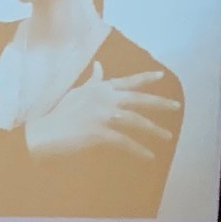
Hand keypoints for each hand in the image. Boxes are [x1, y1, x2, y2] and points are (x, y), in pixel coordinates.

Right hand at [24, 64, 179, 161]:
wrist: (44, 132)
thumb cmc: (58, 113)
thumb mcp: (76, 93)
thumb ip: (92, 81)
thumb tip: (99, 65)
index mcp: (100, 89)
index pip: (127, 81)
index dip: (145, 79)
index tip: (161, 77)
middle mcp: (104, 98)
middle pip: (138, 99)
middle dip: (159, 103)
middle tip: (176, 107)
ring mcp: (102, 115)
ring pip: (136, 121)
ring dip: (154, 129)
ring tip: (167, 136)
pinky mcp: (99, 132)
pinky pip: (124, 142)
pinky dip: (138, 150)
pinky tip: (149, 156)